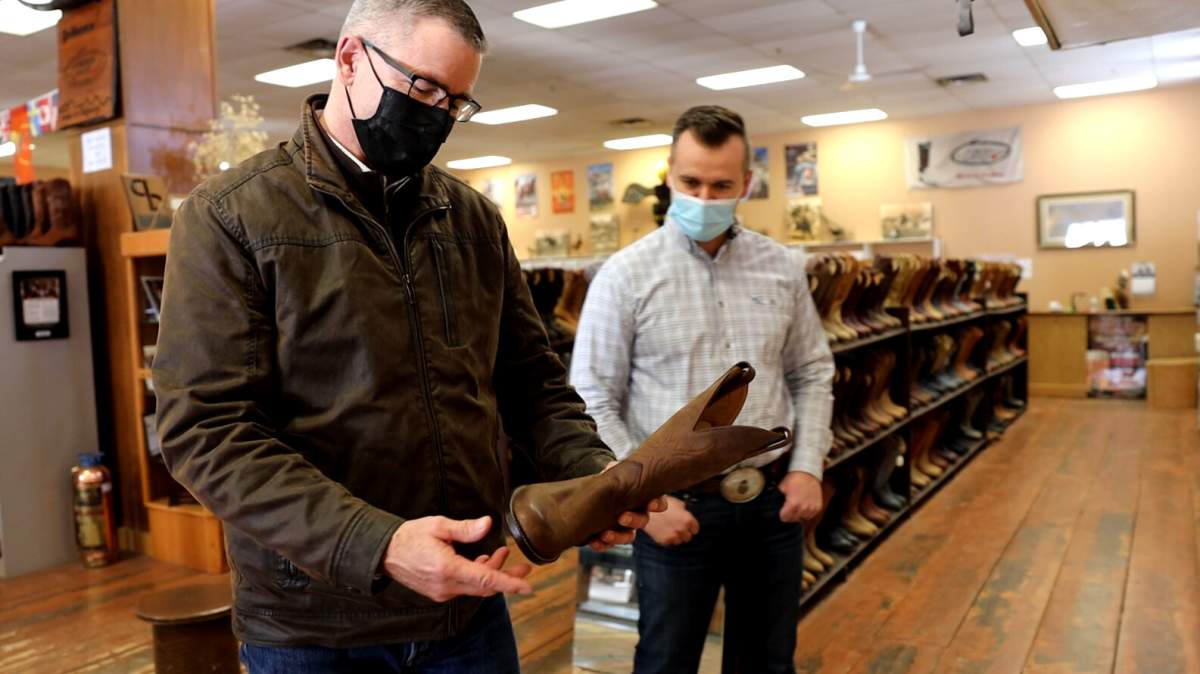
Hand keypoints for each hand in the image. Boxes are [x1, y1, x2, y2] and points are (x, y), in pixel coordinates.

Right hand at [382, 516, 532, 602]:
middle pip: (485, 586)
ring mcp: (442, 592)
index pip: (486, 579)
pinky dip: (477, 576)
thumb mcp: (438, 526)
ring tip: (502, 554)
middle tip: (524, 567)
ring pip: (475, 587)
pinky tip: (481, 561)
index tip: (528, 586)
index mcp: (448, 569)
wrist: (384, 553)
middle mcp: (446, 586)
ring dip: (491, 573)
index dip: (509, 583)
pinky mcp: (439, 592)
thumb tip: (487, 524)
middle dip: (507, 577)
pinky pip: (465, 587)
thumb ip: (465, 528)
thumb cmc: (410, 537)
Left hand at [588, 461, 667, 552]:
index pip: (657, 502)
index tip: (651, 504)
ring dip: (618, 537)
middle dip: (634, 520)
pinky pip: (609, 544)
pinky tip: (594, 542)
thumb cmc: (611, 482)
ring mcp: (624, 528)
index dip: (657, 504)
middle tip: (622, 518)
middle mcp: (637, 514)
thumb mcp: (613, 473)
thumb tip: (612, 467)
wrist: (594, 494)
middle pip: (643, 521)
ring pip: (628, 536)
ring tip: (605, 534)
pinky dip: (602, 545)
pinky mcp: (610, 537)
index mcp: (643, 498)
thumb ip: (614, 469)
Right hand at [642, 495, 699, 546]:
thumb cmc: (661, 504)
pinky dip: (668, 538)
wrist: (646, 509)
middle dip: (684, 532)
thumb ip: (685, 512)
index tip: (689, 526)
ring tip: (670, 528)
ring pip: (679, 541)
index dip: (692, 527)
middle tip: (678, 527)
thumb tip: (686, 515)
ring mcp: (673, 536)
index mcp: (687, 520)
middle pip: (688, 537)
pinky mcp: (664, 541)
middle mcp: (682, 530)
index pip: (696, 529)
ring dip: (676, 536)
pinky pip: (670, 542)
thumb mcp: (677, 503)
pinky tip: (664, 530)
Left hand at [779, 471, 822, 522]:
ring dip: (799, 514)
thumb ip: (778, 499)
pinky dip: (807, 512)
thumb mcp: (782, 487)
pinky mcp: (818, 507)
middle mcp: (803, 508)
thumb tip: (774, 506)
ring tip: (798, 505)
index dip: (782, 514)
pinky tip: (804, 505)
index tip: (782, 511)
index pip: (784, 518)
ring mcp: (811, 508)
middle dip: (790, 514)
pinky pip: (811, 515)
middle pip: (793, 519)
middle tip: (789, 507)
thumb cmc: (794, 479)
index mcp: (793, 504)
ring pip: (802, 518)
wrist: (808, 473)